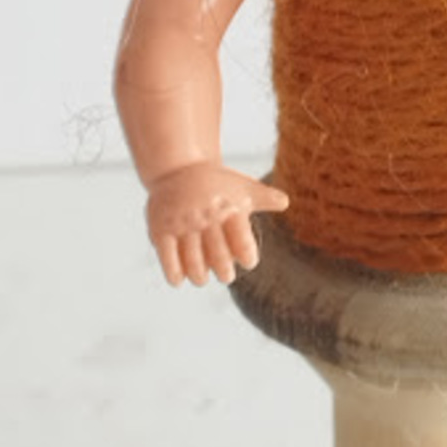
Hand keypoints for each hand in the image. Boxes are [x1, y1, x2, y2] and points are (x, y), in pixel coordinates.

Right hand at [145, 162, 288, 287]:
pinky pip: (167, 258)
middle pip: (218, 255)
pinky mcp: (160, 229)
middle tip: (226, 276)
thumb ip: (264, 197)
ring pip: (192, 261)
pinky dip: (174, 273)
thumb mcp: (241, 185)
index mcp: (227, 207)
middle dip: (224, 271)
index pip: (242, 240)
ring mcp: (182, 224)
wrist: (177, 167)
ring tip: (202, 279)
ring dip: (199, 276)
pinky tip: (179, 280)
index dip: (247, 255)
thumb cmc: (215, 182)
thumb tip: (286, 202)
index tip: (249, 262)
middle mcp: (205, 216)